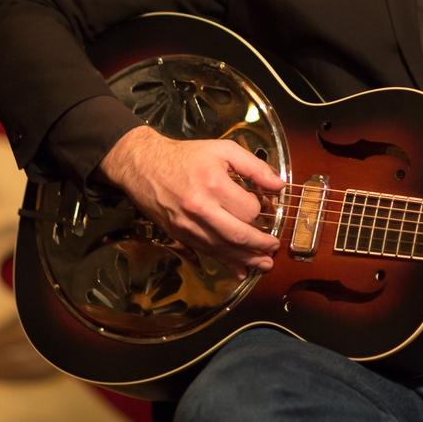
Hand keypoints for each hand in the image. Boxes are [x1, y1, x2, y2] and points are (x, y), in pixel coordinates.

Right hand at [99, 125, 283, 276]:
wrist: (143, 165)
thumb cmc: (186, 156)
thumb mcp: (223, 150)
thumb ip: (254, 166)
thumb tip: (279, 185)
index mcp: (213, 184)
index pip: (249, 208)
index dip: (261, 209)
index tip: (265, 206)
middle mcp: (201, 209)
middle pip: (238, 235)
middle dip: (261, 245)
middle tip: (274, 247)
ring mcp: (188, 225)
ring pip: (223, 249)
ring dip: (247, 259)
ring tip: (265, 264)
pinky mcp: (179, 235)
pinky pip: (206, 253)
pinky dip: (225, 264)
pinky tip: (239, 271)